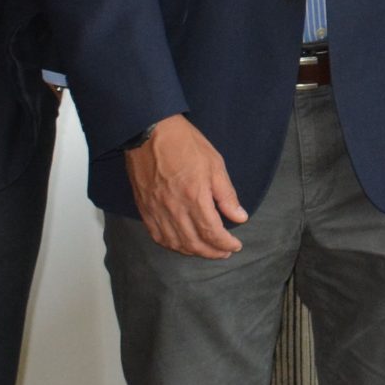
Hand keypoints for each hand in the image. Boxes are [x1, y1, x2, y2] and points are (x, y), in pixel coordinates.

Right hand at [126, 115, 247, 258]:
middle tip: (224, 252)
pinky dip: (172, 245)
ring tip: (207, 250)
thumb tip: (239, 217)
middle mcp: (174, 209)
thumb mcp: (215, 164)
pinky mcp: (144, 209)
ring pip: (176, 243)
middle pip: (194, 243)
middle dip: (212, 252)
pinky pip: (158, 236)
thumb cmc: (184, 144)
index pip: (212, 232)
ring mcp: (156, 211)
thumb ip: (227, 195)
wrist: (149, 132)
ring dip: (194, 252)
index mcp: (194, 197)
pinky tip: (182, 244)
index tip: (235, 246)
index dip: (225, 244)